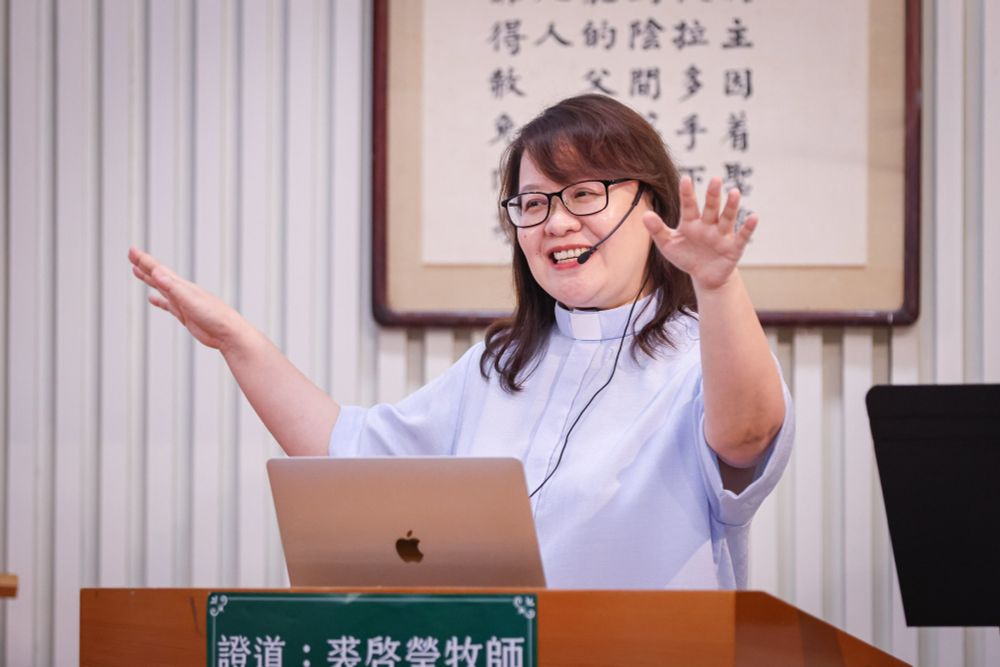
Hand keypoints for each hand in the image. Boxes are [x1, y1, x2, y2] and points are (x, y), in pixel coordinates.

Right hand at [128, 246, 246, 350]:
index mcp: (182, 286)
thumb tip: (157, 273)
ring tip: (138, 271)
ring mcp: (183, 303)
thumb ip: (173, 287)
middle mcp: (182, 291)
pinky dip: (158, 300)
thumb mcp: (190, 300)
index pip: (159, 270)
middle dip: (144, 265)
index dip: (144, 260)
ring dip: (150, 279)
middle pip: (159, 275)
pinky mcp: (185, 315)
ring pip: (161, 287)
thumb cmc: (215, 316)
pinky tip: (152, 299)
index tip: (132, 250)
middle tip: (131, 254)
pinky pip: (167, 304)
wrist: (228, 333)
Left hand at [642, 176, 757, 291]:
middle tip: (715, 179)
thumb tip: (645, 215)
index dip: (687, 193)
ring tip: (734, 192)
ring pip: (727, 218)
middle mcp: (708, 225)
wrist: (704, 276)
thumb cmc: (686, 256)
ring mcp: (722, 235)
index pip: (689, 205)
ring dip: (731, 206)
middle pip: (711, 208)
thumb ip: (658, 230)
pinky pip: (742, 236)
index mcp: (691, 222)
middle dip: (713, 195)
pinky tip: (753, 216)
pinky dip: (748, 227)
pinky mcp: (733, 248)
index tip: (686, 179)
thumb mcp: (668, 245)